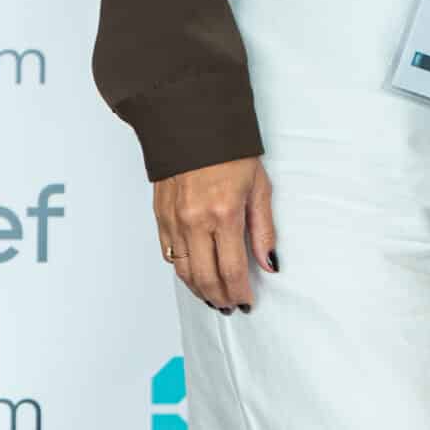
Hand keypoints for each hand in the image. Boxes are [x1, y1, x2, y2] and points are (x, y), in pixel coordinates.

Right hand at [155, 157, 275, 313]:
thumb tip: (269, 263)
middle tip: (229, 306)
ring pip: (183, 271)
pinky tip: (194, 275)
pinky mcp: (159, 215)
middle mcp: (195, 221)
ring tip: (213, 298)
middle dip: (219, 297)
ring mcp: (174, 220)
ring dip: (199, 290)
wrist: (193, 123)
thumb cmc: (230, 151)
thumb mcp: (259, 186)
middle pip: (205, 277)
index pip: (232, 269)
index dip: (240, 291)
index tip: (247, 301)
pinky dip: (182, 270)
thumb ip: (264, 230)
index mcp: (224, 213)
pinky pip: (169, 254)